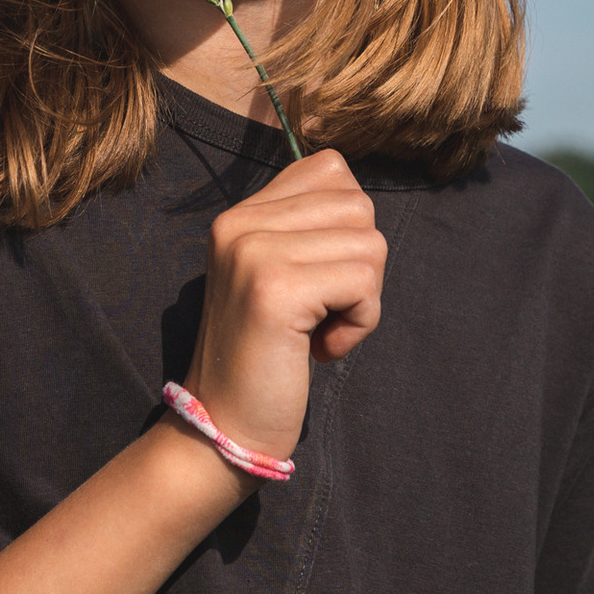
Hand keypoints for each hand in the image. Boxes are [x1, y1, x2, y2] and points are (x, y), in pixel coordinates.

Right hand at [182, 150, 385, 465]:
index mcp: (238, 215)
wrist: (224, 425)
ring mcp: (253, 253)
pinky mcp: (274, 289)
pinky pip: (362, 281)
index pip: (330, 169)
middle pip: (358, 205)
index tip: (316, 278)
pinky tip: (322, 348)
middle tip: (322, 311)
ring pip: (368, 242)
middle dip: (361, 265)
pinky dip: (359, 322)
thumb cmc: (266, 358)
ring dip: (363, 297)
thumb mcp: (276, 277)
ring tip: (320, 329)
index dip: (347, 226)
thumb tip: (357, 197)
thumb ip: (306, 231)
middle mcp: (239, 223)